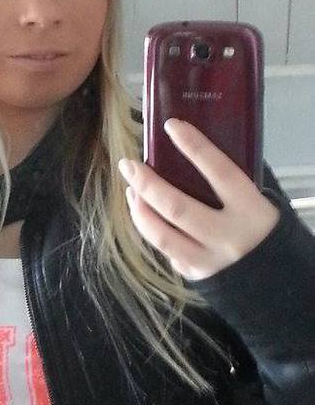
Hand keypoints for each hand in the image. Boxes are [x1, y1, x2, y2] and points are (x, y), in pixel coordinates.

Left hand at [118, 118, 279, 280]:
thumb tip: (193, 146)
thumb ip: (231, 179)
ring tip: (131, 190)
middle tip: (128, 165)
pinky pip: (166, 251)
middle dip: (147, 185)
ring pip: (162, 236)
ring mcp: (210, 261)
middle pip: (177, 209)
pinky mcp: (196, 275)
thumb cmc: (262, 227)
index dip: (195, 147)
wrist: (276, 278)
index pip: (220, 172)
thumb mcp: (257, 200)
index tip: (171, 126)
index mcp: (251, 210)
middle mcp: (228, 237)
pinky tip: (144, 214)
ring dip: (139, 211)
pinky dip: (151, 230)